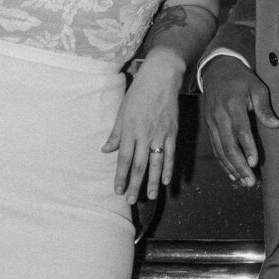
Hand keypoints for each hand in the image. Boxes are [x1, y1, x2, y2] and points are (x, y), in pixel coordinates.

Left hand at [104, 50, 183, 212]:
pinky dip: (169, 168)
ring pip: (156, 163)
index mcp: (129, 130)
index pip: (123, 159)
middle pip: (139, 165)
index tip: (117, 190)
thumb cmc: (138, 93)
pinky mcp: (172, 132)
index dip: (120, 176)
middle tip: (131, 200)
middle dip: (134, 184)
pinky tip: (168, 180)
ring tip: (151, 196)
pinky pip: (170, 153)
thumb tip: (105, 150)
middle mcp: (144, 134)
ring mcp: (159, 134)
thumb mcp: (122, 111)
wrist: (161, 77)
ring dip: (153, 182)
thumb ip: (115, 133)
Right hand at [201, 54, 278, 188]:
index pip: (240, 129)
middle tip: (250, 181)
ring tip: (243, 182)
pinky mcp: (209, 127)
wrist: (216, 70)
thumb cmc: (241, 79)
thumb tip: (276, 125)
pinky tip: (232, 174)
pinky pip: (216, 148)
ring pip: (220, 150)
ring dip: (232, 168)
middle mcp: (219, 115)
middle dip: (239, 165)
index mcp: (233, 104)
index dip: (247, 147)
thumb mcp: (257, 87)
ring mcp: (212, 122)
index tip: (254, 162)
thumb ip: (264, 108)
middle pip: (228, 145)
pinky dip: (223, 163)